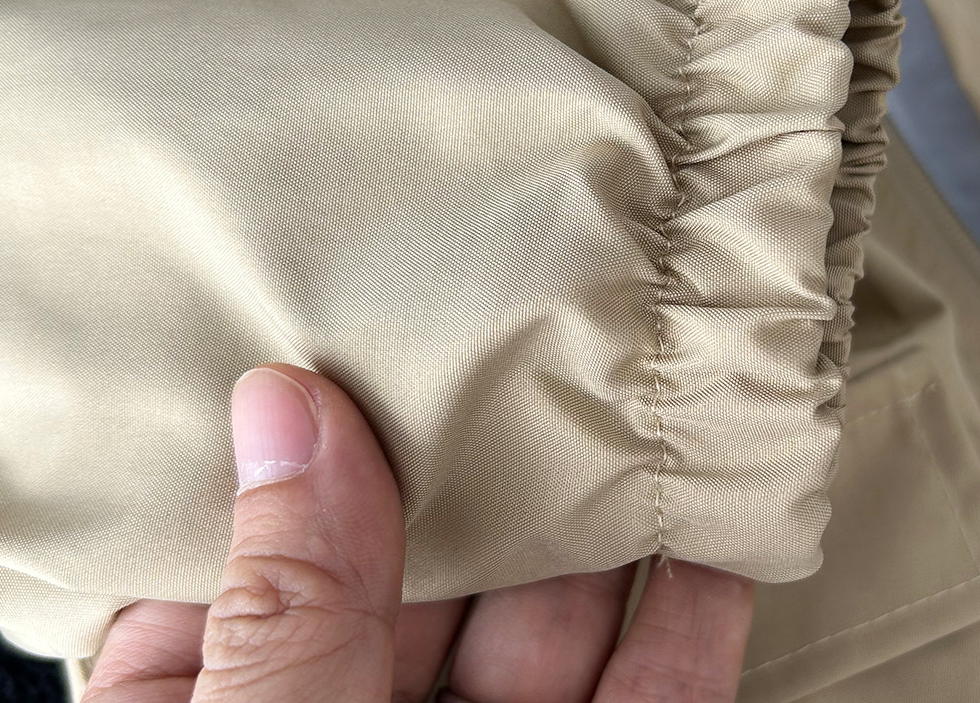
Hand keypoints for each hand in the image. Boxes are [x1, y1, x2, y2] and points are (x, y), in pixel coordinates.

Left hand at [83, 363, 754, 702]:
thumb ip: (287, 612)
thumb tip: (284, 406)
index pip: (258, 546)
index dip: (306, 434)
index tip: (355, 318)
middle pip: (433, 559)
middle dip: (486, 452)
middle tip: (526, 315)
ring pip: (558, 612)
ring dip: (604, 505)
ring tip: (636, 371)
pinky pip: (663, 690)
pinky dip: (699, 607)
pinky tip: (721, 512)